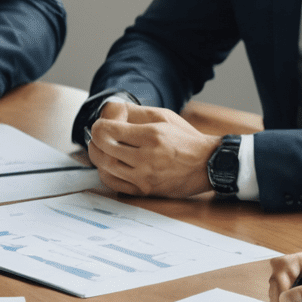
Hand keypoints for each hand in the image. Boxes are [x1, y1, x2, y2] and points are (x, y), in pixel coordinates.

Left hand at [86, 101, 216, 196]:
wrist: (207, 165)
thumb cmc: (185, 139)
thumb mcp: (164, 117)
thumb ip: (135, 113)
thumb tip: (109, 110)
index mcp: (152, 136)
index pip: (109, 132)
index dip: (99, 127)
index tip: (100, 126)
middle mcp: (147, 159)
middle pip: (104, 151)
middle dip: (94, 142)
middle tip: (96, 137)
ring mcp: (145, 178)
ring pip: (106, 169)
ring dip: (98, 157)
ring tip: (102, 150)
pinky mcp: (145, 191)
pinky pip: (114, 184)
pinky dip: (105, 174)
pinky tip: (109, 165)